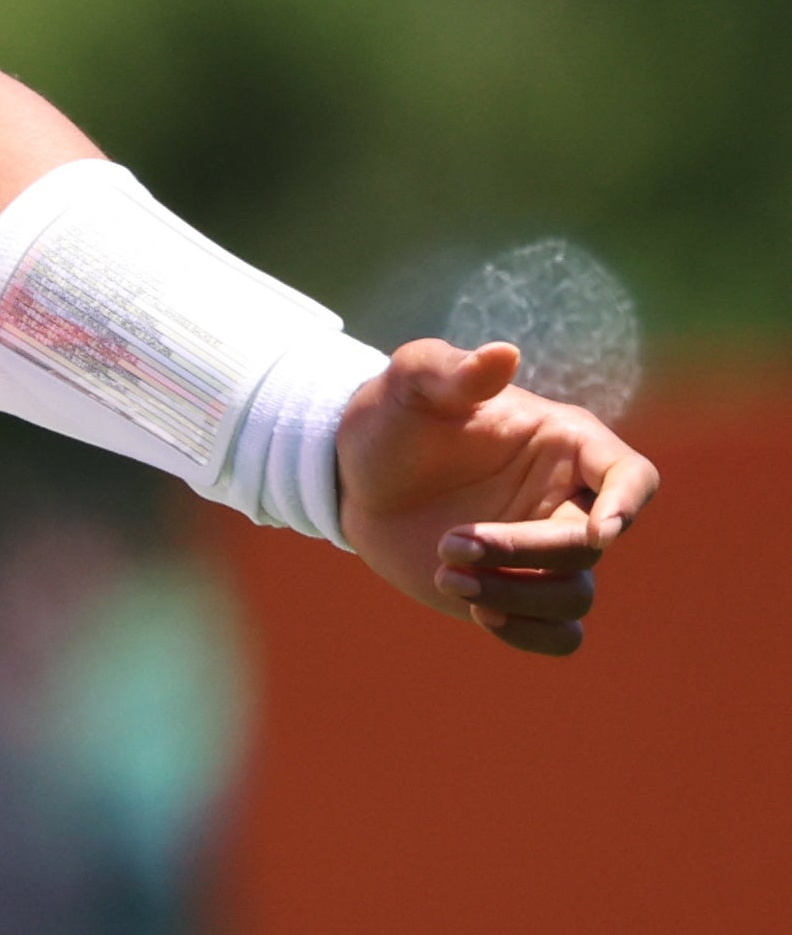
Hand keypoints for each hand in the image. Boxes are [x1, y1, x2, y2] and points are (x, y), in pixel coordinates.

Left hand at [337, 338, 655, 655]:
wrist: (354, 474)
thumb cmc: (393, 418)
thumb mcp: (411, 384)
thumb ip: (453, 370)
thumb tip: (504, 353)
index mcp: (563, 443)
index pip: (631, 476)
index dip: (627, 505)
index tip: (598, 532)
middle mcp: (568, 500)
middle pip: (589, 544)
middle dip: (525, 551)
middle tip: (449, 541)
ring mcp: (546, 549)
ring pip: (574, 595)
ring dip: (516, 594)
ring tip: (444, 571)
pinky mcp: (521, 590)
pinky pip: (561, 633)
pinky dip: (530, 633)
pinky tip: (477, 610)